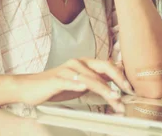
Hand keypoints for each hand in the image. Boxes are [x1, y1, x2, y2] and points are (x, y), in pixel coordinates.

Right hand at [14, 58, 132, 110]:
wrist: (30, 87)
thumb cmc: (57, 86)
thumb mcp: (80, 83)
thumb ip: (97, 80)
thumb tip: (117, 82)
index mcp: (85, 63)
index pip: (108, 66)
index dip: (121, 76)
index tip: (131, 88)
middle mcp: (78, 63)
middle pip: (103, 67)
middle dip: (118, 79)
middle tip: (127, 92)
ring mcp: (67, 70)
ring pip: (90, 77)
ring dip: (104, 89)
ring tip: (114, 98)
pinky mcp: (55, 79)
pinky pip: (68, 81)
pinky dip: (77, 84)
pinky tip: (83, 87)